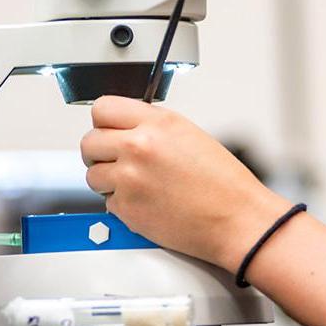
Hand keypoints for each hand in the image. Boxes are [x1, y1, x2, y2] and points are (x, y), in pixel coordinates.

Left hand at [81, 96, 290, 271]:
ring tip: (136, 183)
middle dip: (100, 152)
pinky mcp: (126, 209)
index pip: (103, 108)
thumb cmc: (223, 181)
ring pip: (93, 174)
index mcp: (157, 123)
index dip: (103, 121)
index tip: (108, 129)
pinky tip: (147, 201)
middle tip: (116, 159)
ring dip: (108, 179)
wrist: (236, 217)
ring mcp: (129, 178)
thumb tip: (125, 128)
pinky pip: (107, 202)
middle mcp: (139, 146)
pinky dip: (121, 204)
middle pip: (89, 141)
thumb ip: (152, 126)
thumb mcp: (189, 134)